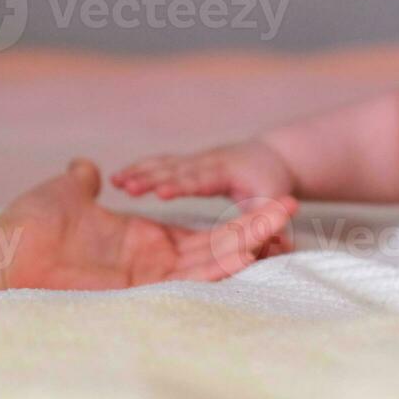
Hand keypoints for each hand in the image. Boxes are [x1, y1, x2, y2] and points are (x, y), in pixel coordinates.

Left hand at [0, 159, 295, 289]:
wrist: (0, 254)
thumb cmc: (25, 226)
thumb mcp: (64, 192)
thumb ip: (83, 181)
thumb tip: (87, 166)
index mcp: (143, 242)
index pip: (201, 234)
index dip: (234, 222)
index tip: (265, 205)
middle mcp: (153, 263)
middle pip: (217, 247)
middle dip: (254, 229)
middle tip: (289, 208)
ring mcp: (148, 278)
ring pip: (212, 261)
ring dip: (247, 242)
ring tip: (282, 221)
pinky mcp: (138, 288)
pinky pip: (188, 278)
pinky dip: (220, 265)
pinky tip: (249, 250)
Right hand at [111, 140, 295, 204]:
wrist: (271, 156)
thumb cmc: (273, 184)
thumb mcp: (275, 200)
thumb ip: (269, 220)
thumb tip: (282, 243)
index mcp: (226, 171)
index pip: (199, 180)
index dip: (180, 185)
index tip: (160, 192)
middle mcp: (208, 162)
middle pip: (175, 169)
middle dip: (150, 177)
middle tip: (126, 184)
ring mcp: (195, 160)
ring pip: (163, 164)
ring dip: (139, 172)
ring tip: (116, 182)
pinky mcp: (186, 163)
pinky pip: (158, 164)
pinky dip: (139, 169)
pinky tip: (118, 181)